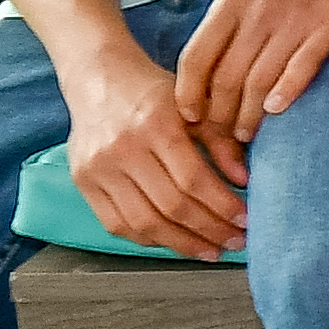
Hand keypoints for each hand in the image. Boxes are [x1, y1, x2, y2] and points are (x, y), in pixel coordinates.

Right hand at [63, 38, 248, 258]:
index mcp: (154, 123)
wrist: (98, 78)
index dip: (222, 206)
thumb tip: (244, 181)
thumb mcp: (192, 102)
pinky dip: (149, 239)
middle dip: (209, 230)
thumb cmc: (152, 91)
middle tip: (235, 242)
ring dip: (181, 244)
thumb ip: (221, 140)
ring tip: (210, 250)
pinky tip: (174, 242)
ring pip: (144, 222)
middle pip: (170, 205)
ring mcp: (98, 168)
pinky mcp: (82, 182)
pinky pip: (117, 224)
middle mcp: (122, 148)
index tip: (245, 221)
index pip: (193, 179)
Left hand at [175, 0, 328, 144]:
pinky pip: (301, 67)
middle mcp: (259, 11)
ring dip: (249, 115)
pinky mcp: (328, 27)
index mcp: (233, 2)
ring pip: (259, 80)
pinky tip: (278, 110)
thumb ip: (230, 27)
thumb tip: (204, 76)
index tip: (188, 119)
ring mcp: (294, 19)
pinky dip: (287, 92)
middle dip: (219, 116)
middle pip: (226, 76)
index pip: (196, 56)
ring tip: (246, 135)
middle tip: (221, 140)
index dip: (187, 93)